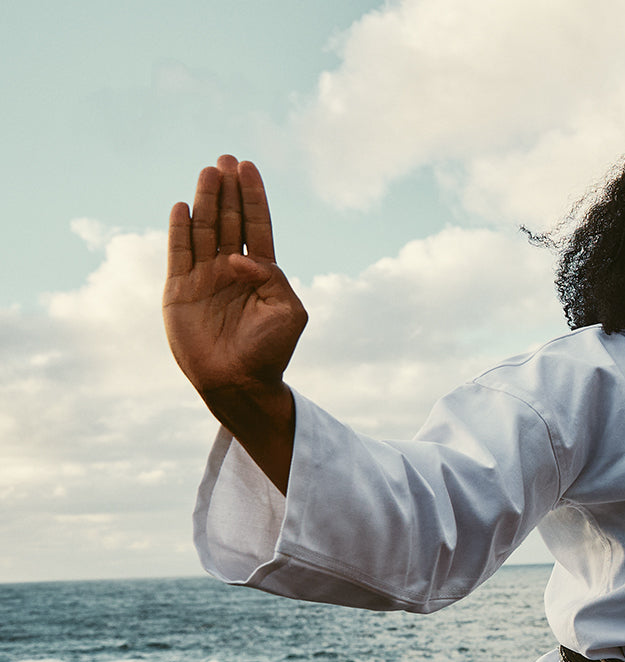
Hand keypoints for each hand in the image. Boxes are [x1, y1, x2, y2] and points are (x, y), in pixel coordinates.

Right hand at [163, 156, 305, 490]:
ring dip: (206, 201)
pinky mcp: (180, 291)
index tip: (248, 167)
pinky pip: (179, 253)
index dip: (252, 197)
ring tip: (209, 172)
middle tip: (226, 160)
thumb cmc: (270, 352)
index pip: (257, 226)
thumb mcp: (290, 314)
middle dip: (228, 191)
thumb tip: (241, 258)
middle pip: (229, 220)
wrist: (239, 383)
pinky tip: (182, 207)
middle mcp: (231, 271)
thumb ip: (275, 280)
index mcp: (261, 274)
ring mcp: (205, 279)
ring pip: (204, 230)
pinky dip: (180, 230)